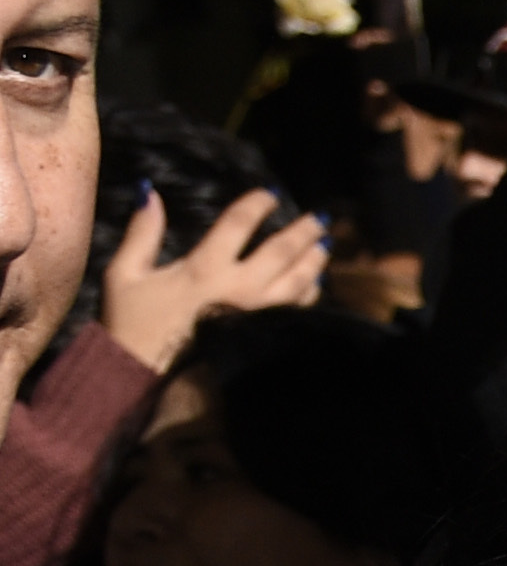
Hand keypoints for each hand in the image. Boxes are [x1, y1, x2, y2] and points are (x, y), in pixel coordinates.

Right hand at [96, 187, 326, 373]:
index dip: (257, 204)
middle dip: (304, 230)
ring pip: (298, 281)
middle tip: (321, 217)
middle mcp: (237, 288)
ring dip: (314, 261)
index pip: (239, 223)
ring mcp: (255, 314)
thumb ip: (142, 232)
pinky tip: (314, 283)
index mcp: (204, 268)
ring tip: (323, 246)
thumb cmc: (131, 323)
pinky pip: (296, 310)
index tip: (270, 194)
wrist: (141, 373)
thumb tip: (148, 192)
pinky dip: (310, 293)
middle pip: (282, 251)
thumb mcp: (125, 273)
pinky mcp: (262, 335)